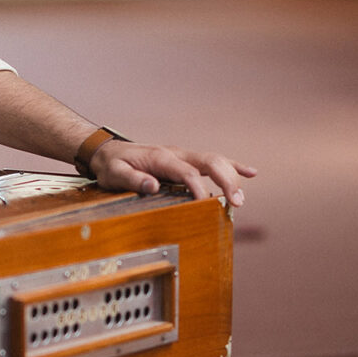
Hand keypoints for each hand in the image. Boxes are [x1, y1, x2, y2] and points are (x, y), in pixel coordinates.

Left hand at [89, 138, 255, 206]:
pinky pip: (212, 161)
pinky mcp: (185, 160)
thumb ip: (133, 180)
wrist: (107, 152)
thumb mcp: (115, 174)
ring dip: (232, 177)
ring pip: (215, 161)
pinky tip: (250, 173)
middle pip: (209, 162)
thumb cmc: (111, 165)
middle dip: (226, 181)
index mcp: (161, 158)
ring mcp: (182, 156)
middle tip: (237, 202)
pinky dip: (232, 166)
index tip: (207, 204)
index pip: (187, 173)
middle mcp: (176, 154)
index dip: (199, 188)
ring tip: (241, 198)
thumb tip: (153, 186)